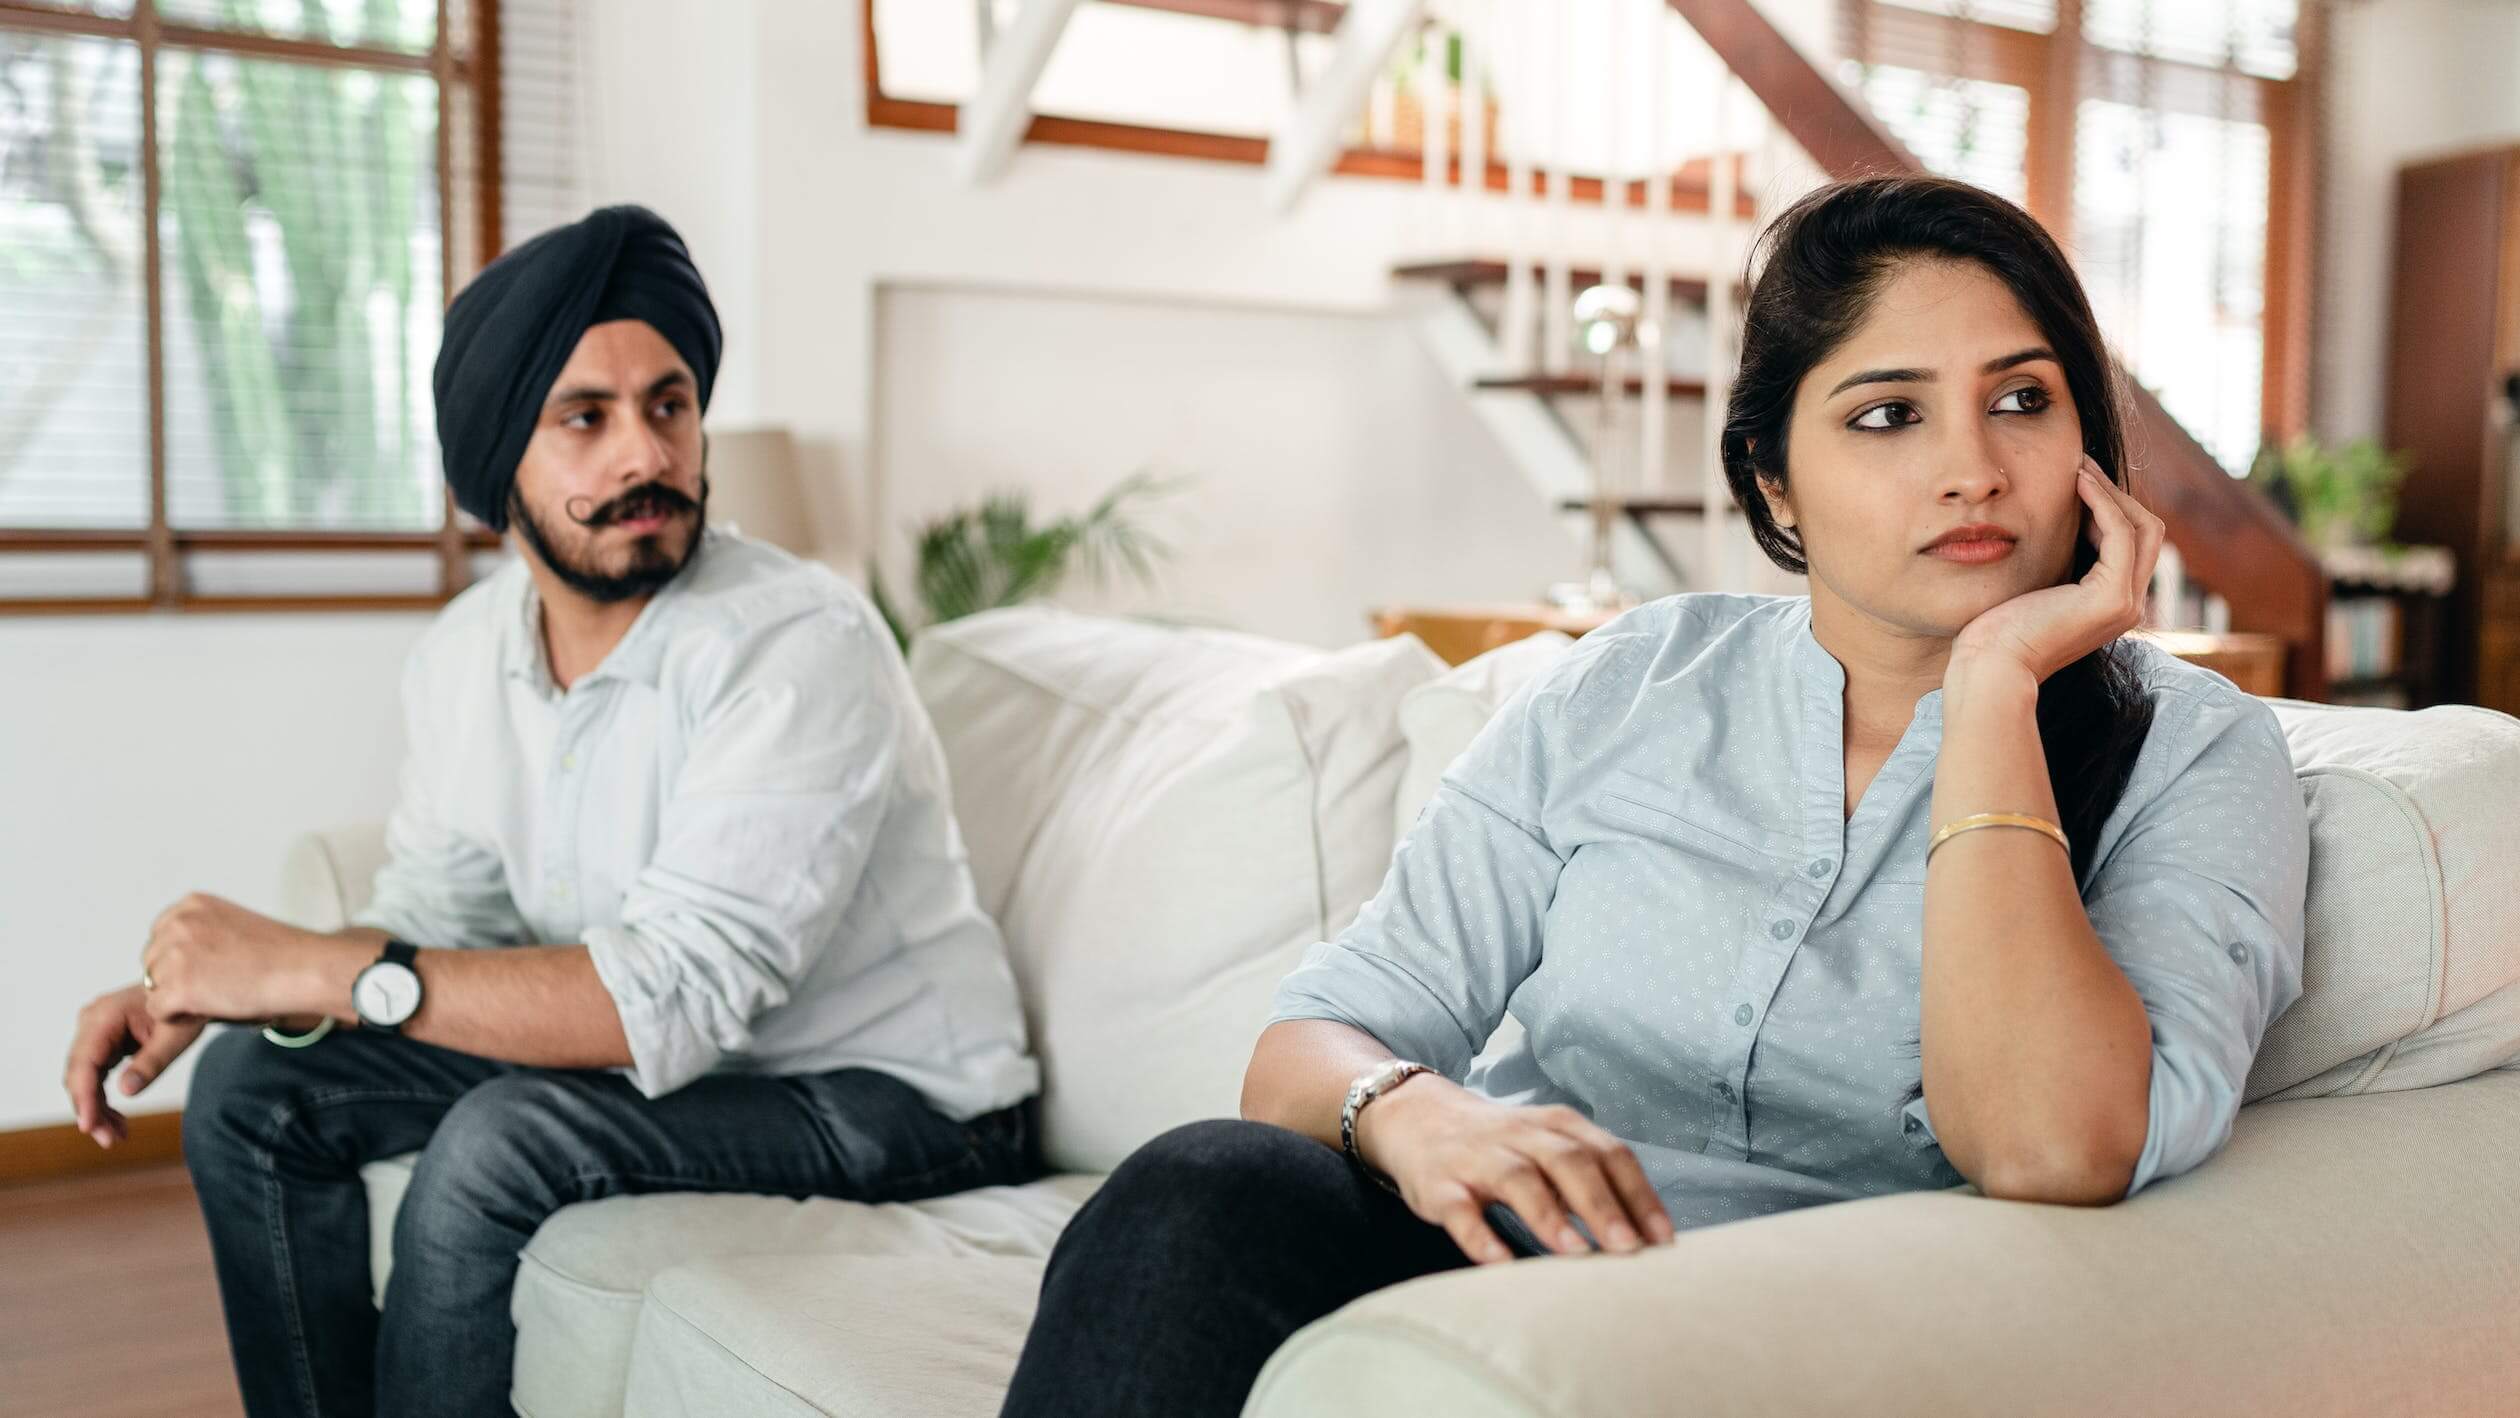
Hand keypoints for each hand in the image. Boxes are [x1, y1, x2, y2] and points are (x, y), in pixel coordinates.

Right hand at [63, 984, 205, 1148]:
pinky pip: (94, 1076)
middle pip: (79, 1075)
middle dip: (91, 1110)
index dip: (84, 1097)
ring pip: (84, 1079)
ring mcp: (93, 1032)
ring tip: (117, 1136)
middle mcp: (90, 1022)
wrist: (190, 990)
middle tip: (110, 1140)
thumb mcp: (175, 1036)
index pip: (84, 1063)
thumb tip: (126, 1091)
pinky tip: (117, 1121)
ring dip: (96, 1109)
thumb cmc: (185, 1009)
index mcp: (104, 1016)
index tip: (88, 1126)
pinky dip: (103, 1099)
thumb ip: (151, 1062)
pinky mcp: (101, 1043)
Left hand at [139, 892, 350, 1024]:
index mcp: (192, 904)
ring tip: (219, 995)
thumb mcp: (235, 925)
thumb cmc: (282, 954)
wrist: (306, 969)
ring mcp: (176, 954)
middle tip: (218, 985)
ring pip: (153, 986)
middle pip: (152, 961)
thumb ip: (202, 933)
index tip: (213, 968)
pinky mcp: (178, 986)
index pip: (160, 937)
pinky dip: (179, 1016)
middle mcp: (178, 923)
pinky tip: (212, 1008)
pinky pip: (158, 1009)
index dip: (182, 960)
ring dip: (179, 997)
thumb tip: (178, 959)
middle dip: (176, 978)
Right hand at [1355, 1074, 1674, 1264]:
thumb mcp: (1548, 1147)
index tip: (1663, 1241)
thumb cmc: (1501, 1146)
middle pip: (1570, 1162)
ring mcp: (1480, 1159)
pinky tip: (1498, 1262)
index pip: (1610, 1154)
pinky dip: (1479, 1235)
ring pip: (1519, 1180)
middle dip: (1602, 1205)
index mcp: (1558, 1127)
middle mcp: (1522, 1136)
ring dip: (1549, 1216)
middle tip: (1629, 1249)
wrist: (1417, 1117)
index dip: (1639, 1195)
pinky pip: (1460, 1209)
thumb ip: (1592, 1180)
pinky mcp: (1441, 1184)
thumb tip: (1645, 1236)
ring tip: (1575, 1253)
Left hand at [1950, 455, 2164, 684]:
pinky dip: (2103, 502)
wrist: (1991, 665)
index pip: (2133, 542)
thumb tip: (2060, 526)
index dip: (2111, 507)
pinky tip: (2078, 482)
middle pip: (2148, 531)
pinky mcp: (2111, 597)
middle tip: (2082, 467)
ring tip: (2079, 468)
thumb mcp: (2038, 587)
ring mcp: (2125, 603)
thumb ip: (2059, 564)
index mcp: (2114, 603)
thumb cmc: (2000, 630)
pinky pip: (2120, 533)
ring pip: (2142, 527)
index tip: (2078, 481)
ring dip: (2112, 492)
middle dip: (2117, 494)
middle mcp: (2129, 605)